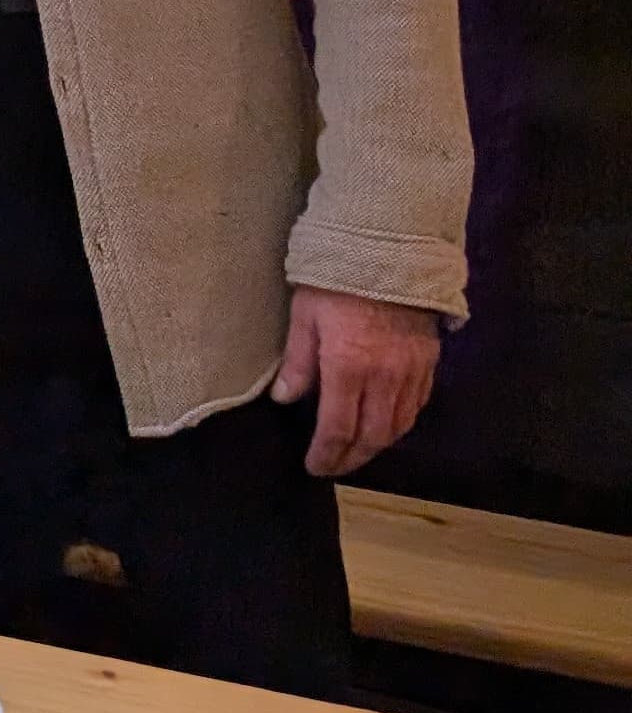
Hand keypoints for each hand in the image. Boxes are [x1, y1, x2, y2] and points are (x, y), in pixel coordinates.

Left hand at [274, 283, 441, 476]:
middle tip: (335, 465)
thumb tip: (283, 398)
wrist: (388, 247)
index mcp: (348, 367)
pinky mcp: (429, 360)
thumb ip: (298, 362)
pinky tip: (388, 422)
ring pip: (399, 426)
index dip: (326, 454)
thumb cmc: (337, 278)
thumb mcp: (305, 315)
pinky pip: (418, 404)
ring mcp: (411, 371)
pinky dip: (402, 421)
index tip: (315, 466)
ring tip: (358, 450)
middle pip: (373, 436)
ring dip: (378, 445)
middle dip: (352, 458)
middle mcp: (385, 377)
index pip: (338, 429)